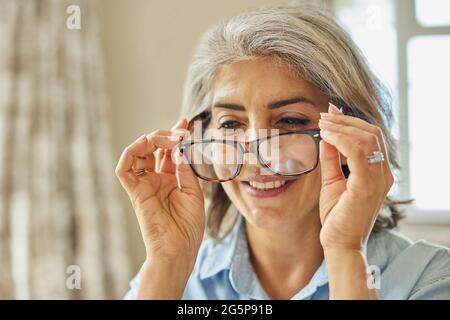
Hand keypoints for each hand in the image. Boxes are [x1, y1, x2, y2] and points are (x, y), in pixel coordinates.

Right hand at [115, 119, 204, 263]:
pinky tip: (146, 143)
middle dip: (167, 135)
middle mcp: (156, 179)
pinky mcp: (134, 191)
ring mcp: (144, 184)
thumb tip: (179, 147)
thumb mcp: (194, 191)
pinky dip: (131, 152)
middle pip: (154, 148)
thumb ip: (184, 168)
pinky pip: (124, 169)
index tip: (186, 123)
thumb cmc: (189, 225)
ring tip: (168, 138)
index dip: (176, 136)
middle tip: (181, 132)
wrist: (179, 248)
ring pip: (138, 153)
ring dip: (151, 140)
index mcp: (171, 179)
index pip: (169, 151)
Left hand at [317, 103, 393, 251]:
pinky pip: (358, 152)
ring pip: (366, 139)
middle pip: (371, 133)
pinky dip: (341, 139)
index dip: (351, 122)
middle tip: (324, 115)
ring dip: (342, 127)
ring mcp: (377, 179)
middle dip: (346, 121)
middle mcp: (383, 174)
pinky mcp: (366, 186)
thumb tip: (327, 136)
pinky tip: (326, 135)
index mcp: (378, 172)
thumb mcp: (332, 180)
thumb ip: (332, 158)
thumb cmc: (337, 215)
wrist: (339, 243)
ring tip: (323, 123)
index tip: (330, 113)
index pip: (371, 137)